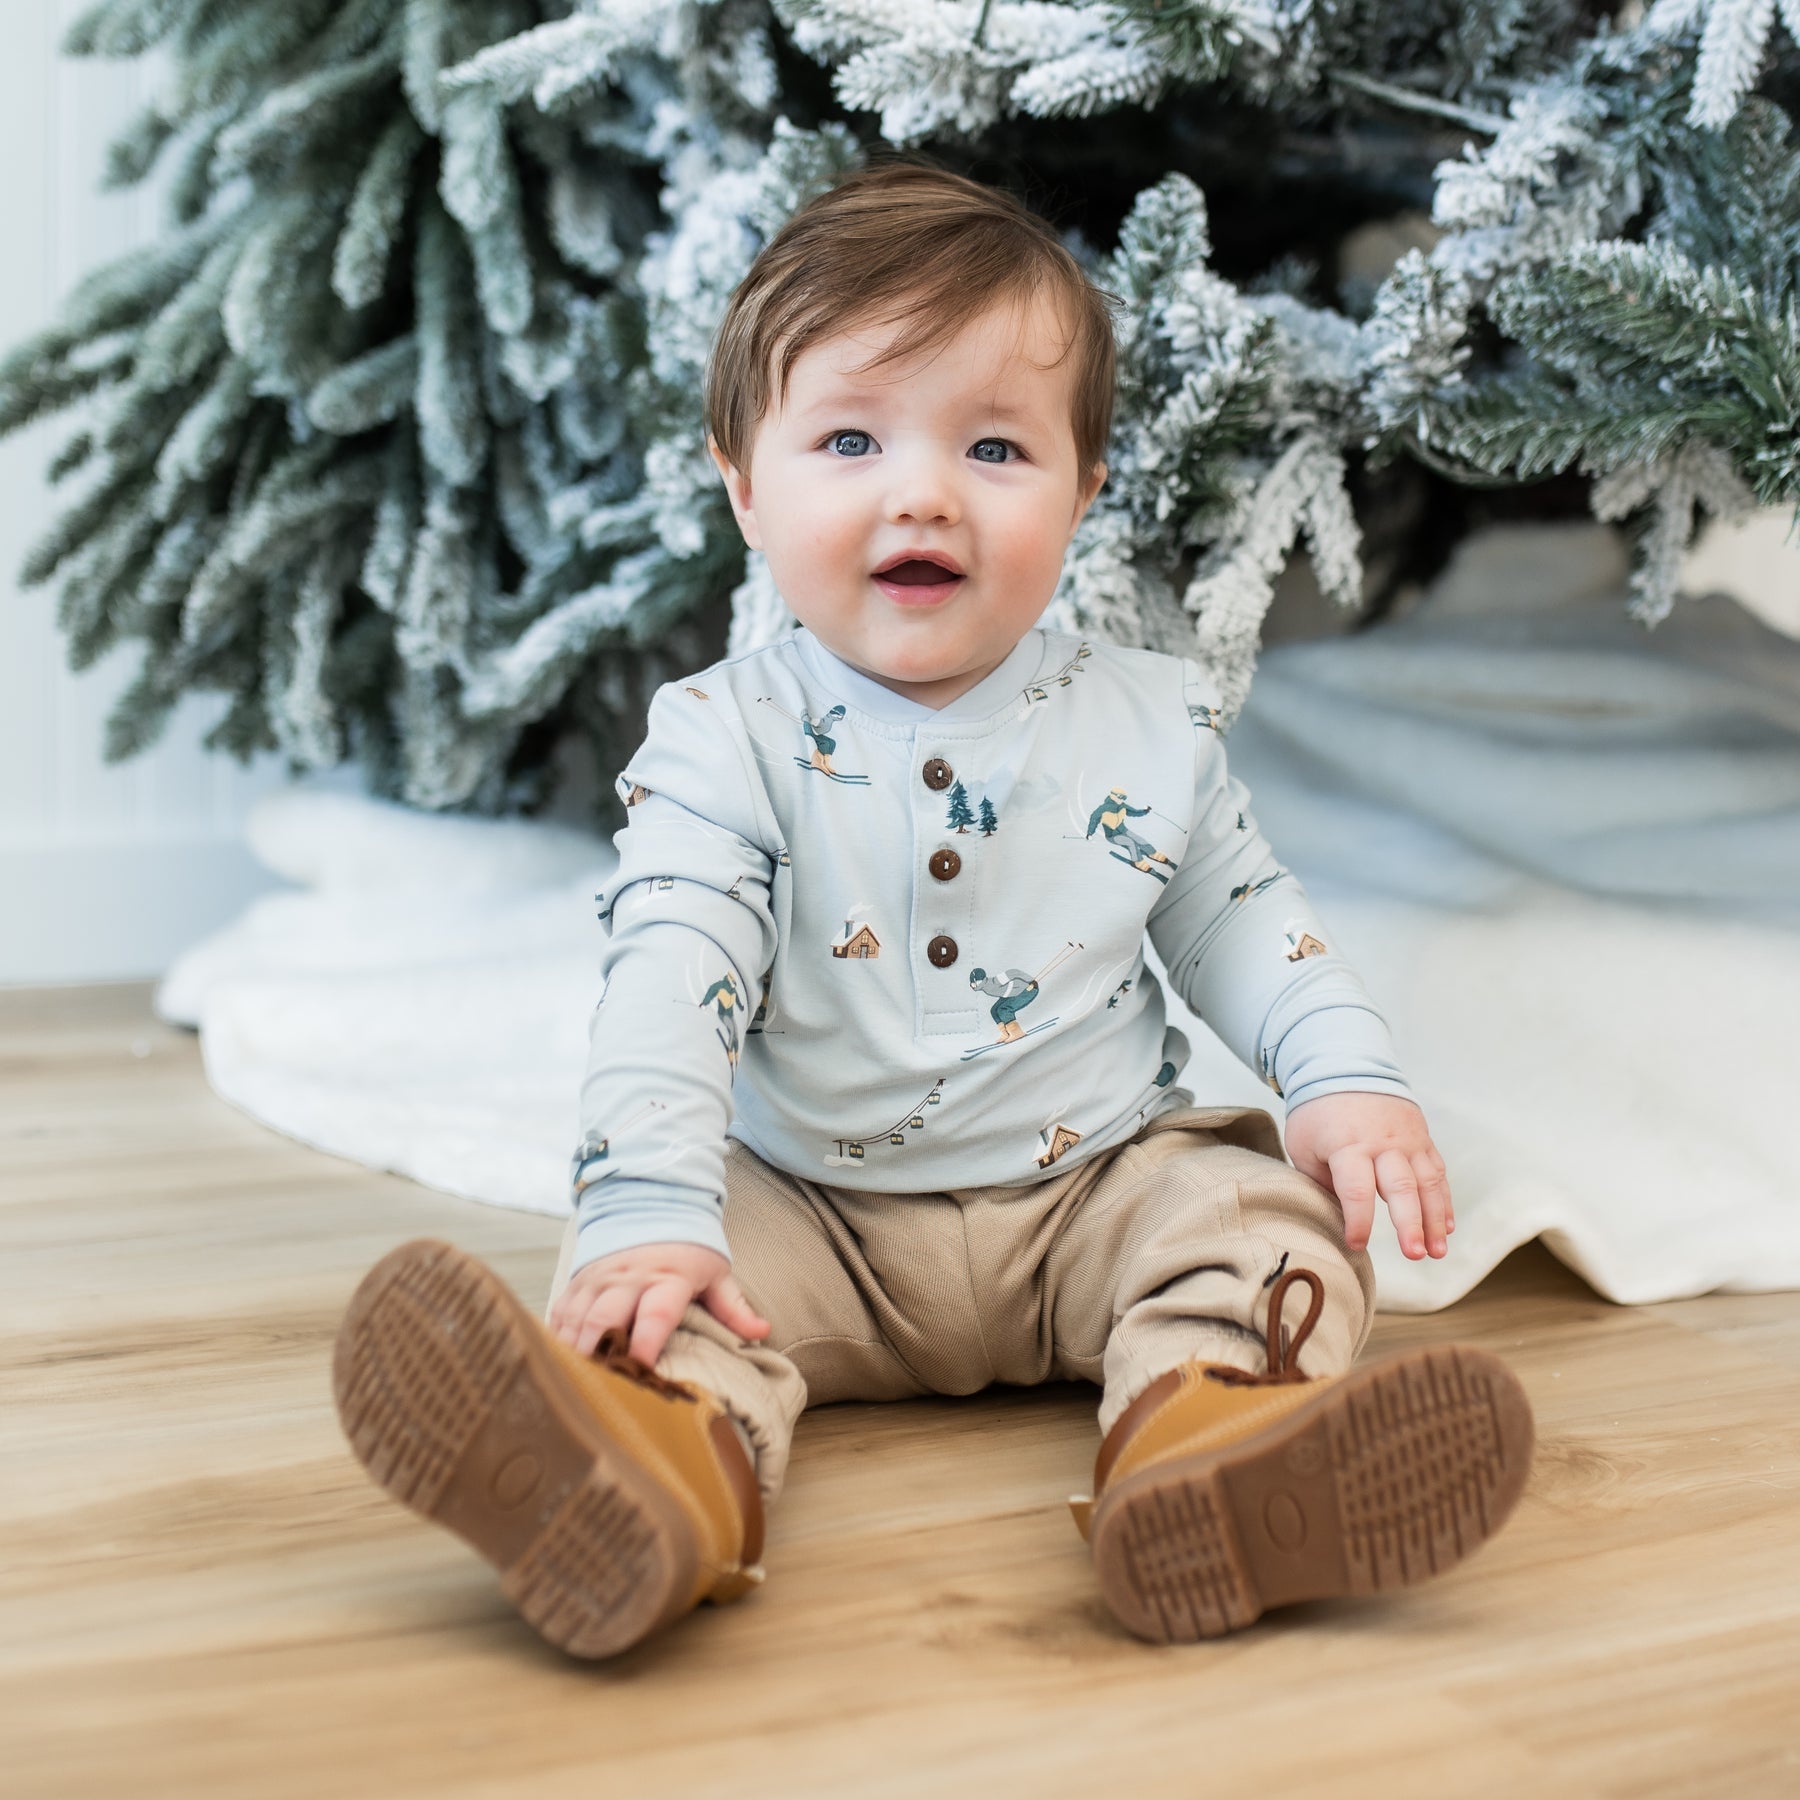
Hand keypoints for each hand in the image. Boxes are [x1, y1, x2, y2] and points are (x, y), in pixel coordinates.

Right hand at [549, 1241, 770, 1366]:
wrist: (652, 1204)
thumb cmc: (688, 1249)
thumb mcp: (716, 1272)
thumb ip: (734, 1306)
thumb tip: (763, 1332)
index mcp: (667, 1277)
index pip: (657, 1313)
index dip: (648, 1342)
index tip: (642, 1370)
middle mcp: (629, 1277)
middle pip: (606, 1317)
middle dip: (599, 1352)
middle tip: (597, 1387)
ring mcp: (600, 1278)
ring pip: (579, 1316)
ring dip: (574, 1350)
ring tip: (573, 1384)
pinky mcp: (579, 1280)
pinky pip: (561, 1311)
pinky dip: (557, 1338)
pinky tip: (557, 1365)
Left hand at [1282, 1093, 1453, 1260]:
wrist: (1345, 1067)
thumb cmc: (1317, 1113)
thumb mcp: (1304, 1145)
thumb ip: (1320, 1181)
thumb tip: (1336, 1218)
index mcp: (1348, 1145)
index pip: (1356, 1189)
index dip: (1358, 1221)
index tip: (1356, 1245)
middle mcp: (1383, 1144)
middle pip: (1401, 1187)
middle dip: (1410, 1224)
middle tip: (1415, 1254)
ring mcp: (1407, 1141)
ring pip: (1427, 1183)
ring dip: (1435, 1220)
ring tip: (1438, 1251)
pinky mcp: (1422, 1139)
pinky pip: (1437, 1173)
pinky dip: (1444, 1201)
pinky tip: (1447, 1227)